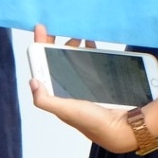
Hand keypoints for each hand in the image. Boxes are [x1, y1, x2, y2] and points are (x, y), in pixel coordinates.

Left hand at [26, 25, 133, 150]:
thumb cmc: (93, 122)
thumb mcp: (66, 111)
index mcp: (56, 94)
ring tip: (79, 36)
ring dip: (74, 46)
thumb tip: (32, 81)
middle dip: (57, 43)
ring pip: (74, 59)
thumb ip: (45, 100)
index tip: (41, 29)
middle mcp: (67, 88)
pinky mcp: (98, 82)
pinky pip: (91, 61)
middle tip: (62, 30)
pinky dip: (90, 51)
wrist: (124, 128)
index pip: (43, 65)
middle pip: (57, 59)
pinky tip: (93, 45)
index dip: (41, 47)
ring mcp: (83, 84)